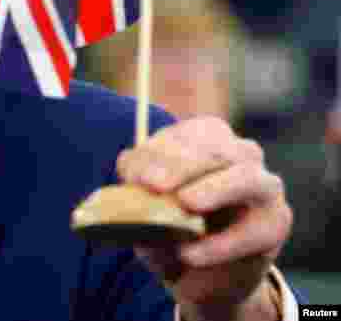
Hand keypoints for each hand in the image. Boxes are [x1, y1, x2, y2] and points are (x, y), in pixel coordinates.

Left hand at [116, 117, 291, 319]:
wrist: (206, 270)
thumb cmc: (171, 226)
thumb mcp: (148, 210)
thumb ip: (139, 195)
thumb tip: (130, 184)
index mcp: (205, 138)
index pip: (181, 136)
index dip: (154, 151)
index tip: (130, 173)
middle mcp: (239, 152)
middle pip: (211, 150)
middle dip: (178, 166)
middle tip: (152, 184)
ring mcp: (264, 184)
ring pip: (244, 178)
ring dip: (212, 190)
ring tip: (186, 204)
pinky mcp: (276, 223)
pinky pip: (251, 231)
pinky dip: (219, 244)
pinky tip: (190, 254)